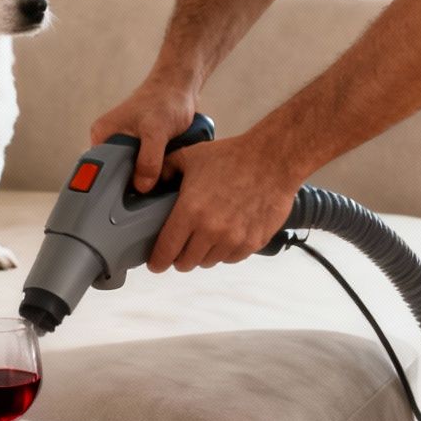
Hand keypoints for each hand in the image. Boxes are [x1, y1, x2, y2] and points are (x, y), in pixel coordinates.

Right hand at [89, 77, 197, 192]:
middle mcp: (110, 142)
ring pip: (131, 175)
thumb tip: (141, 186)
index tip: (119, 205)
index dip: (107, 188)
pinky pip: (143, 170)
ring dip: (144, 181)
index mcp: (103, 136)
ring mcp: (126, 146)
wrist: (180, 86)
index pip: (97, 171)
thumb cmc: (165, 100)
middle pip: (114, 177)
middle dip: (129, 187)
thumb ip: (149, 158)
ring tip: (156, 188)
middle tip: (144, 200)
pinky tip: (163, 179)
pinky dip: (153, 175)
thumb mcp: (157, 131)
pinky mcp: (140, 150)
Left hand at [147, 133, 298, 272]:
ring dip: (202, 254)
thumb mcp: (190, 157)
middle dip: (179, 258)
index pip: (166, 251)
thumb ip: (164, 170)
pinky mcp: (253, 243)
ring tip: (204, 238)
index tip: (155, 263)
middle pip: (186, 263)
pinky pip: (231, 258)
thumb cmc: (231, 157)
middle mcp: (211, 230)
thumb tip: (147, 184)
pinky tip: (224, 236)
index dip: (157, 261)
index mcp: (190, 211)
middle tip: (179, 248)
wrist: (273, 160)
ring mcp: (234, 239)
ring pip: (208, 262)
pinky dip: (224, 252)